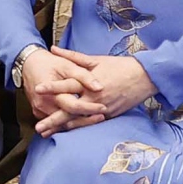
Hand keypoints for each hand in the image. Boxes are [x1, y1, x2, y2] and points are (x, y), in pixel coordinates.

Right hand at [21, 48, 106, 129]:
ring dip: (78, 123)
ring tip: (96, 119)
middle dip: (87, 120)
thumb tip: (99, 87)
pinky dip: (68, 122)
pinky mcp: (39, 112)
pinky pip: (55, 122)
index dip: (90, 108)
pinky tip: (81, 121)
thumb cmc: (48, 63)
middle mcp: (43, 105)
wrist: (28, 64)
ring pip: (62, 123)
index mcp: (51, 93)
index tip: (103, 108)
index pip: (73, 106)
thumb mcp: (67, 66)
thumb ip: (84, 76)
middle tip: (102, 116)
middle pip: (68, 120)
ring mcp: (40, 110)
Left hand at [33, 46, 156, 138]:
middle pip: (70, 110)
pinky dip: (78, 129)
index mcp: (89, 82)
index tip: (37, 89)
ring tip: (48, 134)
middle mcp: (94, 97)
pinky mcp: (109, 116)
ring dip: (62, 128)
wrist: (144, 77)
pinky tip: (66, 133)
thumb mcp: (95, 59)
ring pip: (79, 121)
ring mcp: (102, 108)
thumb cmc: (119, 66)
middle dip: (53, 120)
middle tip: (38, 127)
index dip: (52, 87)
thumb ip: (72, 56)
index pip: (67, 85)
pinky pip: (90, 124)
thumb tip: (53, 49)